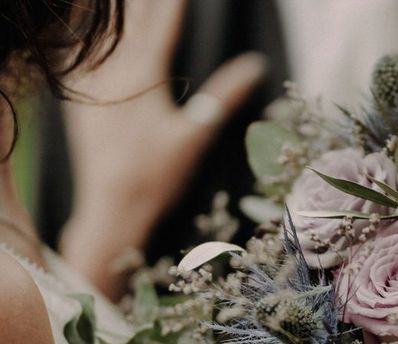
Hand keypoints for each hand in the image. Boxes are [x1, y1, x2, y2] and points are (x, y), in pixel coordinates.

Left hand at [59, 0, 265, 298]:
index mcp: (143, 75)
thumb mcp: (196, 134)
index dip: (173, 5)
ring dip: (116, 18)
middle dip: (143, 5)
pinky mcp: (78, 103)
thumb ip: (225, 96)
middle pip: (129, 24)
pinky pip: (79, 60)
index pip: (162, 26)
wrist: (111, 206)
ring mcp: (91, 86)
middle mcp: (112, 72)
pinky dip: (89, 43)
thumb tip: (256, 65)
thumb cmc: (157, 175)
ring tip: (123, 4)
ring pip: (103, 38)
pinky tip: (91, 40)